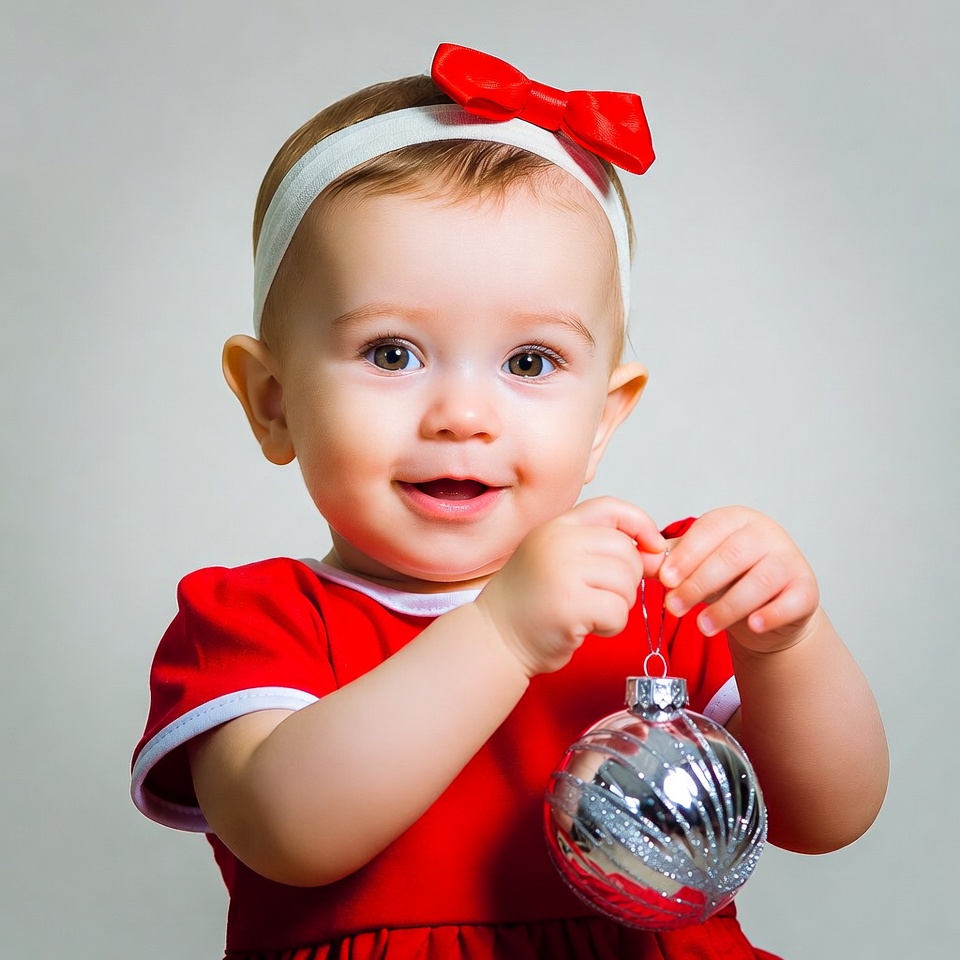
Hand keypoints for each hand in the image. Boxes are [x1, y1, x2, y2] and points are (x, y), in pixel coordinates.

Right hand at [476, 497, 665, 676]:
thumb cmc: (532, 603)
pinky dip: (611, 626)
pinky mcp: (570, 605)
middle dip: (627, 580)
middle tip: (602, 597)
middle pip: (626, 551)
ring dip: (618, 605)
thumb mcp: (561, 560)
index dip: (641, 524)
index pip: (612, 508)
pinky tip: (586, 628)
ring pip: (626, 582)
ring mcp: (562, 572)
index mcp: (556, 526)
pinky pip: (618, 611)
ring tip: (589, 612)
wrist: (496, 639)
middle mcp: (557, 541)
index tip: (652, 547)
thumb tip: (658, 553)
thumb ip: (602, 550)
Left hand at [658, 506, 819, 653]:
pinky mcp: (806, 589)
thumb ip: (670, 560)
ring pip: (758, 582)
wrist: (770, 605)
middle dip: (698, 584)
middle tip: (674, 607)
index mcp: (736, 519)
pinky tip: (753, 625)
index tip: (665, 579)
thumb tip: (640, 561)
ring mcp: (790, 560)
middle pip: (731, 557)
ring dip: (727, 607)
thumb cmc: (729, 577)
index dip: (686, 555)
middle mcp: (766, 533)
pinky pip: (790, 602)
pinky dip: (771, 615)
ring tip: (703, 626)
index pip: (709, 531)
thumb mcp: (698, 562)